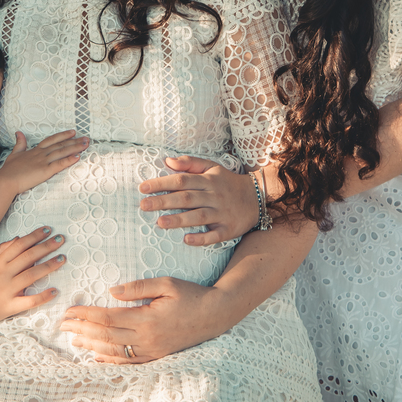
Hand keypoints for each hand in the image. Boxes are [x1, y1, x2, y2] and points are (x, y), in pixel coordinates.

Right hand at [0, 130, 85, 195]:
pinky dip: (68, 160)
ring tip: (86, 144)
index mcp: (35, 150)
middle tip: (86, 138)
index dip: (63, 136)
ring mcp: (43, 162)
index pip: (51, 140)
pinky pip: (59, 164)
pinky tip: (77, 156)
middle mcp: (41, 154)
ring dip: (75, 148)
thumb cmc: (9, 170)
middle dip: (74, 141)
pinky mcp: (45, 171)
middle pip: (60, 145)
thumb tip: (19, 133)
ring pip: (62, 152)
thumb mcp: (14, 154)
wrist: (5, 180)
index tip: (73, 132)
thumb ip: (19, 143)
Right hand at [0, 226, 65, 326]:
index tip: (48, 230)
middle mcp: (4, 273)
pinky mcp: (10, 306)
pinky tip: (55, 290)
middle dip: (46, 246)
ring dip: (49, 266)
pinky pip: (29, 301)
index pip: (19, 245)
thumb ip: (2, 250)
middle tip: (60, 239)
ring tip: (62, 259)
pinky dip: (43, 296)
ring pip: (31, 275)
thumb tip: (18, 238)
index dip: (34, 236)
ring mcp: (7, 290)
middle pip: (28, 257)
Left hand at [60, 276, 238, 361]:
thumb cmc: (191, 295)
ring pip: (115, 351)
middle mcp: (147, 338)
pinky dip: (111, 360)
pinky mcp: (158, 355)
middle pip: (106, 336)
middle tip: (62, 325)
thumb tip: (111, 291)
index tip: (69, 310)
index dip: (85, 315)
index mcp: (146, 319)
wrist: (217, 314)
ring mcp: (152, 350)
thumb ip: (137, 287)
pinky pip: (130, 361)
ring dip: (92, 346)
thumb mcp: (166, 283)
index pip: (107, 318)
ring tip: (74, 340)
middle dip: (82, 330)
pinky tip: (97, 357)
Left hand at [139, 156, 257, 244]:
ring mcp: (222, 213)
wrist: (258, 198)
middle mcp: (214, 196)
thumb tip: (168, 161)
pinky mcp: (229, 229)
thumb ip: (190, 163)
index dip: (162, 183)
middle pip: (186, 198)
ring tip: (160, 223)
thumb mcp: (212, 167)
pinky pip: (214, 235)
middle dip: (164, 201)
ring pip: (199, 216)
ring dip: (179, 220)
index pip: (181, 180)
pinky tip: (187, 240)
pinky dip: (201, 238)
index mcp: (207, 180)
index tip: (143, 188)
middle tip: (143, 205)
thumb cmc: (227, 182)